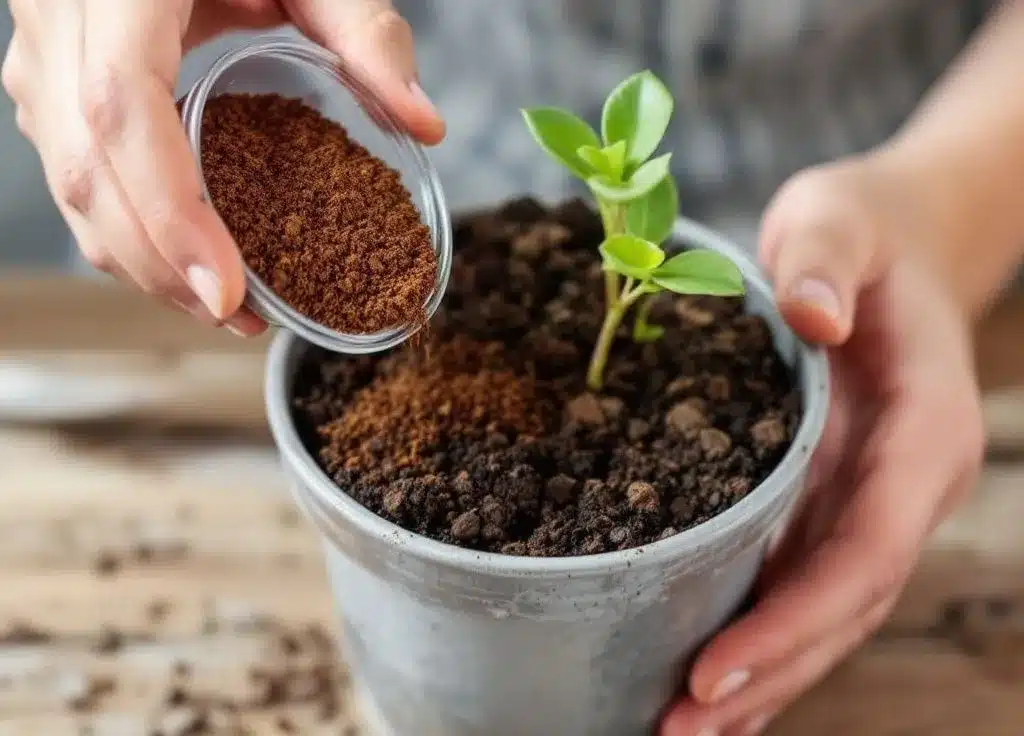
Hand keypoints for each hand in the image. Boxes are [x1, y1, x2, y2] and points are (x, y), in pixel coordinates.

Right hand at [1, 0, 443, 334]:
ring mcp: (41, 56)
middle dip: (159, 264)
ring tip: (225, 306)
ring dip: (141, 262)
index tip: (225, 291)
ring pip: (67, 185)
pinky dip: (127, 232)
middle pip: (86, 170)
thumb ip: (366, 36)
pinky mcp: (48, 84)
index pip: (122, 109)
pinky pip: (72, 174)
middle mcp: (59, 22)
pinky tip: (187, 264)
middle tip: (238, 318)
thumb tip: (425, 127)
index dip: (170, 212)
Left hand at [661, 156, 985, 734]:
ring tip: (681, 730)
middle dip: (768, 677)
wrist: (892, 245)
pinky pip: (801, 581)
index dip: (794, 621)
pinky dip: (761, 633)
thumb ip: (827, 258)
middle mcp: (902, 488)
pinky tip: (711, 677)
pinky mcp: (834, 499)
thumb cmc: (865, 233)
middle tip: (677, 731)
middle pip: (843, 609)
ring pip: (824, 612)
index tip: (715, 673)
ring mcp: (870, 501)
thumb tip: (811, 316)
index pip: (863, 554)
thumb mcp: (841, 219)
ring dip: (762, 677)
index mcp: (921, 435)